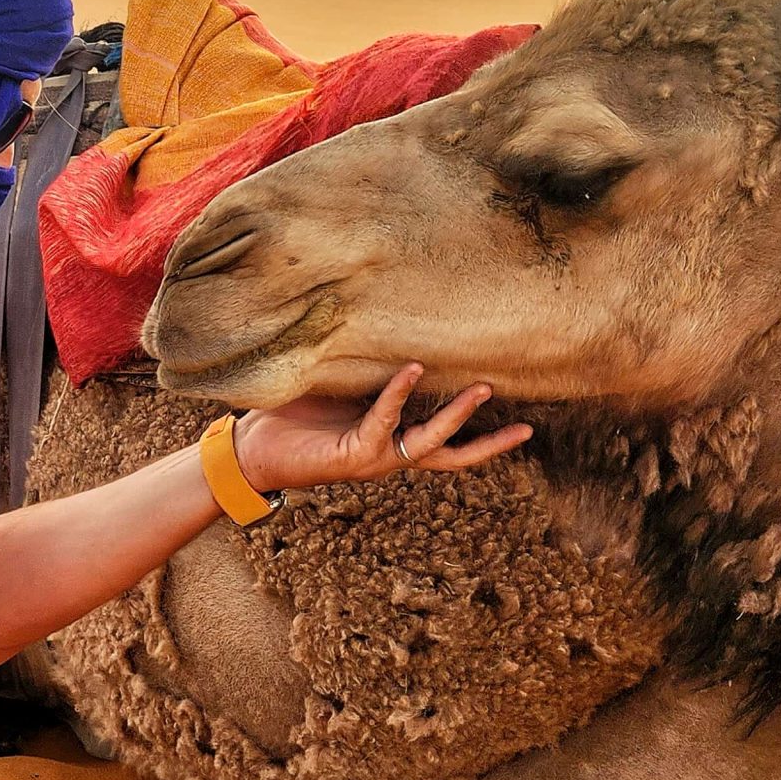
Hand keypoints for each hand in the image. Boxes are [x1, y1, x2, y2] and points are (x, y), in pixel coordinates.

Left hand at [234, 367, 531, 493]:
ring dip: (457, 415)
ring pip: (430, 441)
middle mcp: (391, 455)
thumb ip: (363, 367)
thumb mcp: (337, 388)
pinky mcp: (354, 456)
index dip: (482, 435)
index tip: (521, 425)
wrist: (251, 451)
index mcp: (392, 441)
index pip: (446, 442)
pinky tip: (411, 369)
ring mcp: (376, 459)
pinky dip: (398, 394)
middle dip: (491, 443)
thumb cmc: (291, 417)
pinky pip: (385, 420)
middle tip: (529, 426)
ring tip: (483, 389)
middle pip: (454, 455)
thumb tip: (378, 320)